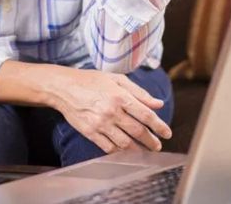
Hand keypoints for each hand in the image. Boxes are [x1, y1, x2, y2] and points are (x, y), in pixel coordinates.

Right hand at [50, 68, 171, 153]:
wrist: (63, 87)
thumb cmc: (90, 80)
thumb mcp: (116, 79)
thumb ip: (139, 92)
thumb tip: (158, 104)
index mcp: (120, 96)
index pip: (146, 115)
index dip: (159, 126)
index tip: (167, 133)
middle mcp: (112, 111)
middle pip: (138, 131)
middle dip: (151, 141)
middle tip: (157, 146)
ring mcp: (100, 123)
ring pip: (125, 143)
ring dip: (138, 150)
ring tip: (145, 151)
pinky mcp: (90, 132)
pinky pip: (109, 147)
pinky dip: (120, 152)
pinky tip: (125, 151)